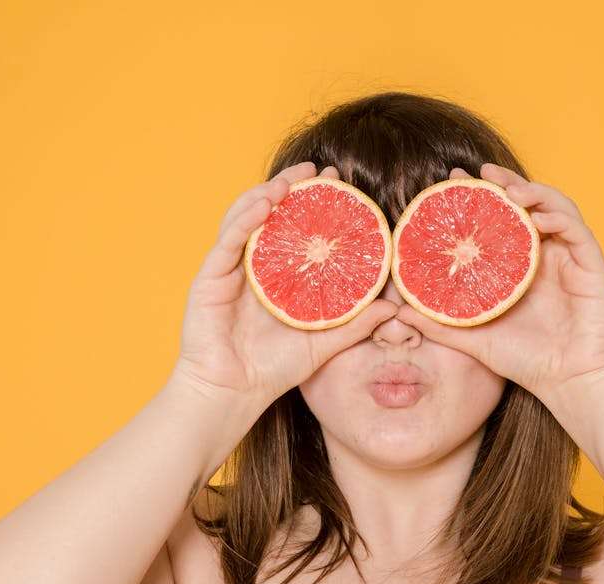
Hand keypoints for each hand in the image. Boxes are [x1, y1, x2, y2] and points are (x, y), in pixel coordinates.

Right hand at [171, 161, 398, 405]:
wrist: (232, 394)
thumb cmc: (272, 370)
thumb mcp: (323, 343)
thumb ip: (355, 324)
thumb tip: (394, 307)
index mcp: (275, 275)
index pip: (294, 227)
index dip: (313, 202)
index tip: (338, 182)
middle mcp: (251, 265)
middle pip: (269, 214)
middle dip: (292, 186)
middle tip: (318, 169)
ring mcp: (228, 269)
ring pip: (245, 217)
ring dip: (266, 194)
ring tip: (291, 180)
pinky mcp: (209, 278)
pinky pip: (228, 240)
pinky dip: (245, 218)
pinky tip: (265, 205)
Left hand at [393, 163, 603, 401]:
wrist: (569, 382)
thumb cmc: (527, 361)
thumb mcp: (474, 338)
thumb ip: (439, 324)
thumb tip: (398, 312)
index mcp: (517, 266)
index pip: (497, 220)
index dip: (479, 197)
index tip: (452, 182)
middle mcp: (543, 255)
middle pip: (526, 205)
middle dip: (504, 182)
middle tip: (480, 173)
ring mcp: (568, 257)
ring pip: (554, 207)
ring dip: (533, 191)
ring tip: (508, 189)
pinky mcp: (591, 264)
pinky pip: (577, 230)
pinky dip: (558, 217)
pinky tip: (536, 218)